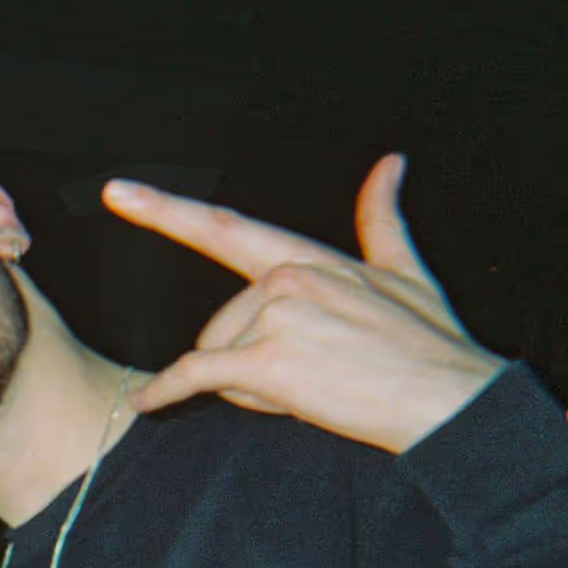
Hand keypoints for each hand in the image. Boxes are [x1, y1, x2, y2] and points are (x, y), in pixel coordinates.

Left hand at [101, 155, 506, 453]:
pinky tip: (145, 404)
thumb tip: (390, 163)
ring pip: (218, 360)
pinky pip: (195, 376)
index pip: (225, 227)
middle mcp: (286, 277)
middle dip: (248, 362)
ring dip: (251, 387)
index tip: (118, 191)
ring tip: (315, 391)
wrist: (450, 400)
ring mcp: (276, 315)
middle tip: (315, 379)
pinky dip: (167, 393)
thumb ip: (381, 218)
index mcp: (309, 257)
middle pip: (221, 327)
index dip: (166, 209)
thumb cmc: (431, 346)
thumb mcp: (408, 272)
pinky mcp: (269, 360)